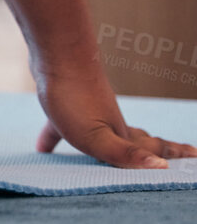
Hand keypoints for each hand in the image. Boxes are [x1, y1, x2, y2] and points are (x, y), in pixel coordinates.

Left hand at [35, 68, 196, 168]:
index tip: (196, 155)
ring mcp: (88, 109)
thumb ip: (125, 155)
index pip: (153, 148)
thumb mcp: (97, 137)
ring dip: (113, 145)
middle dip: (151, 150)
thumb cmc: (75, 99)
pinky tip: (42, 149)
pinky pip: (64, 126)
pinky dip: (56, 138)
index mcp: (120, 133)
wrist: (56, 55)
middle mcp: (109, 121)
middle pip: (134, 140)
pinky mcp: (65, 102)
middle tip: (170, 155)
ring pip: (103, 132)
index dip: (174, 153)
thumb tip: (162, 168)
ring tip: (109, 158)